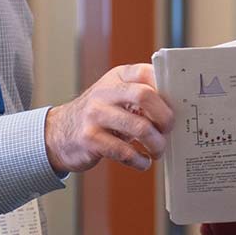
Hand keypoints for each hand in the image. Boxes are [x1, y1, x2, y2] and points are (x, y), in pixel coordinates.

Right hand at [44, 63, 174, 173]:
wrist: (59, 133)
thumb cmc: (98, 115)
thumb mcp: (115, 95)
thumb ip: (140, 95)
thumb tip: (176, 108)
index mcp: (117, 77)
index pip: (146, 72)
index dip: (166, 88)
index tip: (177, 105)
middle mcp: (105, 92)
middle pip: (145, 96)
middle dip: (164, 117)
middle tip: (169, 129)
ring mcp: (96, 114)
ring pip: (139, 127)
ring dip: (156, 144)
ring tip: (158, 150)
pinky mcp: (90, 139)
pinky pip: (124, 152)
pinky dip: (140, 160)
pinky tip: (142, 161)